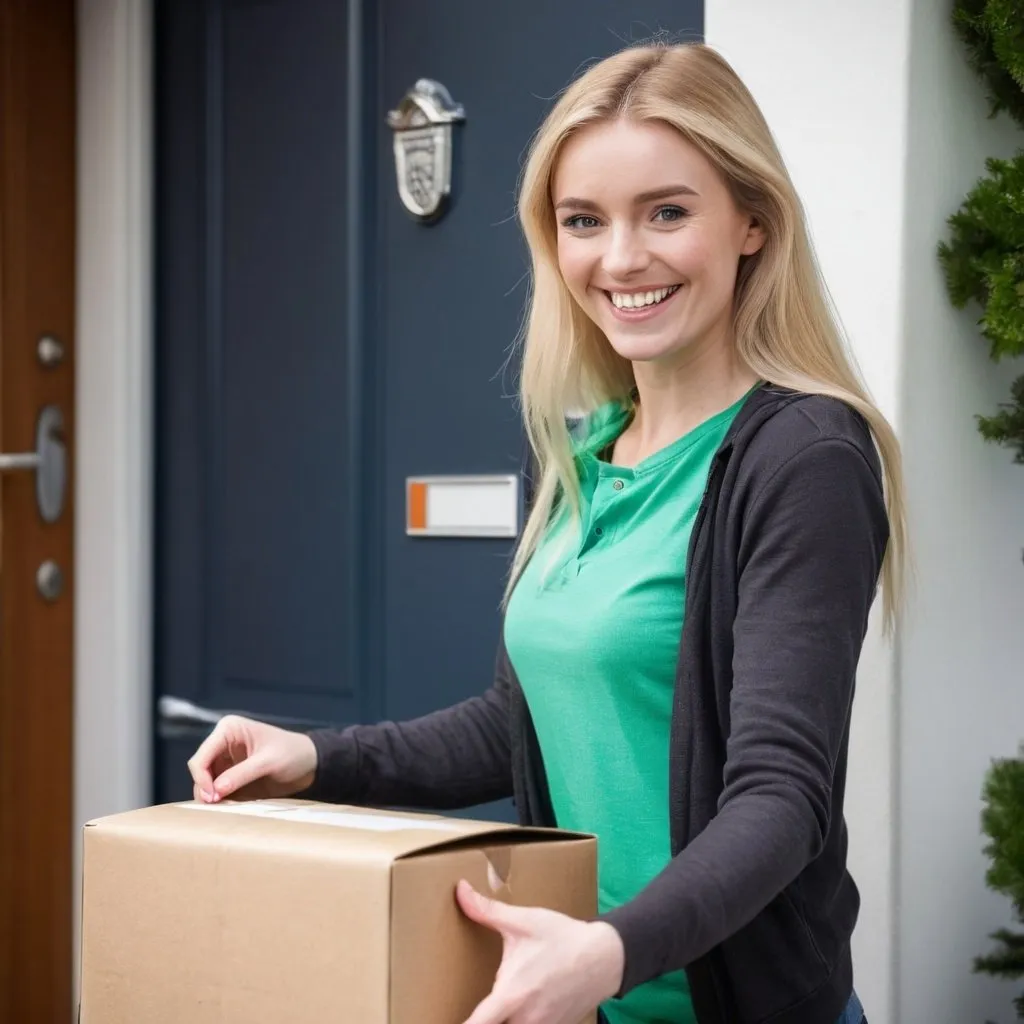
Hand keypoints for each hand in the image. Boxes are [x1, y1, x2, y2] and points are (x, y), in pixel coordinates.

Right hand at [186, 715, 317, 802]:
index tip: (212, 796)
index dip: (201, 777)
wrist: (310, 763)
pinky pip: (216, 791)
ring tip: (224, 808)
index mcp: (229, 730)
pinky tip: (229, 807)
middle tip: (216, 806)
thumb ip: (241, 774)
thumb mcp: (268, 762)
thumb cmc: (293, 753)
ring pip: (205, 783)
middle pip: (200, 770)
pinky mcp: (230, 776)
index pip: (202, 755)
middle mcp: (222, 743)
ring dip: (210, 797)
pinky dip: (219, 800)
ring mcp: (225, 761)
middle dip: (204, 789)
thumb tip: (215, 791)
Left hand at [455, 879, 624, 1023]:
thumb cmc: (562, 938)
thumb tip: (460, 891)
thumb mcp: (524, 921)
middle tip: (480, 1003)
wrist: (604, 957)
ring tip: (498, 1001)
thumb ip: (487, 911)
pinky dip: (520, 1018)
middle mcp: (524, 1020)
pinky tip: (524, 1002)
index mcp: (512, 995)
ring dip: (502, 1016)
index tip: (439, 1018)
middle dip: (483, 1016)